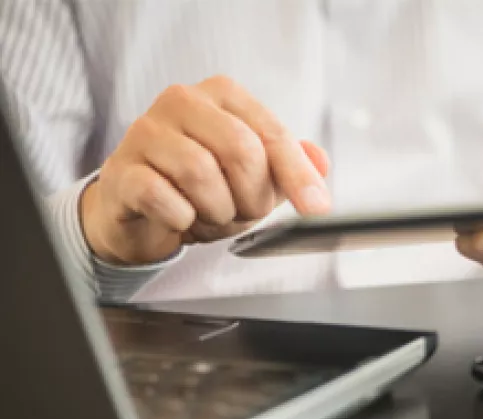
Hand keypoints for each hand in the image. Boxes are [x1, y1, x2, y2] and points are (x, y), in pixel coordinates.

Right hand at [80, 75, 330, 264]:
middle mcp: (182, 101)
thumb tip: (320, 161)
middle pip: (240, 149)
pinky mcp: (121, 169)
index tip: (317, 207)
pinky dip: (182, 219)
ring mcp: (146, 131)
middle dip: (252, 196)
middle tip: (244, 212)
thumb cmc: (199, 187)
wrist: (140, 212)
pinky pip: (163, 198)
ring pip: (201, 173)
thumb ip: (289, 166)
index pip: (271, 134)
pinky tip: (180, 218)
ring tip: (210, 214)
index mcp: (221, 94)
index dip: (297, 175)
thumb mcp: (254, 177)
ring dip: (217, 210)